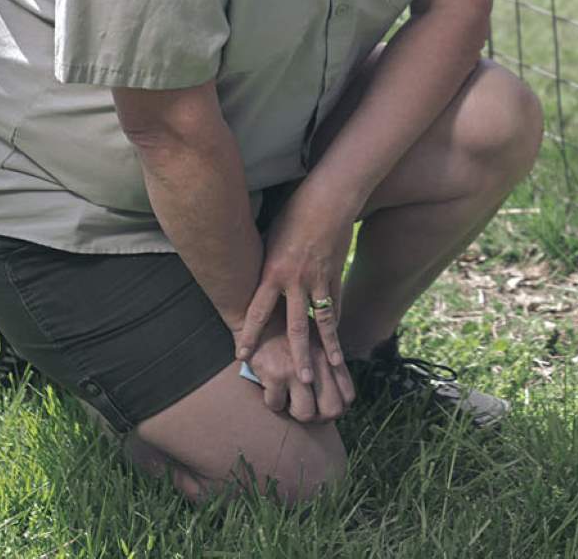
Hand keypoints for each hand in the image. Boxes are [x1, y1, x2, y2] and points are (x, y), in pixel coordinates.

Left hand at [232, 189, 356, 405]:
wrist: (327, 198)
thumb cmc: (294, 211)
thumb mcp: (271, 238)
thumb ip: (265, 263)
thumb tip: (255, 279)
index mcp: (274, 272)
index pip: (258, 311)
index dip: (249, 335)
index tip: (241, 356)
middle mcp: (296, 281)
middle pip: (295, 326)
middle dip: (296, 355)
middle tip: (298, 380)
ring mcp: (319, 279)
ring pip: (322, 321)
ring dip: (325, 347)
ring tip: (329, 368)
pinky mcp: (336, 273)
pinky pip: (336, 303)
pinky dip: (336, 322)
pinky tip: (336, 339)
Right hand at [242, 316, 350, 422]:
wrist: (262, 316)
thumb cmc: (290, 332)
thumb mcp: (316, 342)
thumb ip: (328, 363)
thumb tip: (338, 396)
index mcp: (331, 357)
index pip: (348, 396)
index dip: (337, 409)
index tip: (323, 408)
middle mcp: (319, 363)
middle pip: (332, 409)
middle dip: (319, 418)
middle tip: (306, 411)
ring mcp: (298, 369)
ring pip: (306, 413)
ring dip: (295, 413)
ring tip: (288, 402)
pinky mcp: (275, 373)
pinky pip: (277, 405)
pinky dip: (273, 402)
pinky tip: (271, 390)